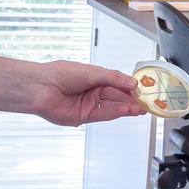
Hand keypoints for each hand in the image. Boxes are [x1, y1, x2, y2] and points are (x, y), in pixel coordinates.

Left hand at [28, 60, 146, 126]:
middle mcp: (92, 92)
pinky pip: (104, 115)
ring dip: (128, 108)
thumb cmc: (61, 74)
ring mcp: (88, 105)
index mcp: (93, 78)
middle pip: (116, 97)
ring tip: (142, 108)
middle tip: (147, 102)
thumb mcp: (92, 72)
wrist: (42, 87)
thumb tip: (132, 82)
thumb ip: (114, 78)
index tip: (143, 89)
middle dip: (132, 100)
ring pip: (112, 107)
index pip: (116, 83)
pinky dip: (117, 113)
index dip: (130, 87)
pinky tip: (128, 110)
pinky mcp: (84, 116)